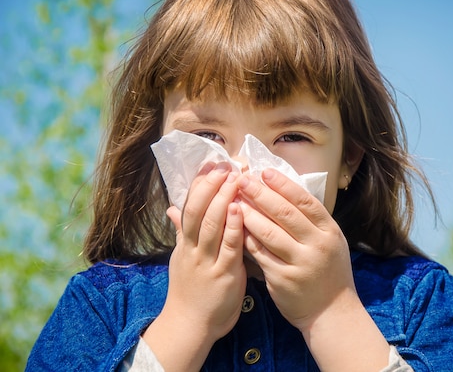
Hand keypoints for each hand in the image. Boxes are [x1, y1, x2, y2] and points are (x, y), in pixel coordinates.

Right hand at [143, 162, 246, 370]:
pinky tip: (239, 209)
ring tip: (234, 178)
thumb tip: (172, 208)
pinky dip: (233, 226)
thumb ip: (181, 232)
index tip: (211, 166)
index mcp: (185, 243)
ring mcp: (207, 261)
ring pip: (211, 224)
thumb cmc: (190, 292)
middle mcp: (193, 249)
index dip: (200, 185)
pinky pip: (228, 247)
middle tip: (225, 166)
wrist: (189, 326)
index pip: (189, 207)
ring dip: (223, 199)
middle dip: (212, 186)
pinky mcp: (223, 274)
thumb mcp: (181, 258)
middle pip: (198, 210)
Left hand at [237, 168, 356, 331]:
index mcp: (329, 231)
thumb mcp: (331, 241)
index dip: (284, 184)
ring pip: (269, 233)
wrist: (331, 312)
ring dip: (249, 214)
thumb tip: (286, 190)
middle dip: (261, 194)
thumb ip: (311, 220)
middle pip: (285, 213)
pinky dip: (247, 239)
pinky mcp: (282, 279)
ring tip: (233, 200)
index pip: (305, 201)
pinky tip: (235, 227)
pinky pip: (260, 254)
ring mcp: (299, 263)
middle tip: (243, 180)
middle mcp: (317, 245)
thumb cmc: (328, 272)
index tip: (264, 172)